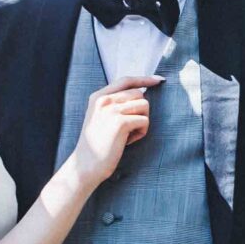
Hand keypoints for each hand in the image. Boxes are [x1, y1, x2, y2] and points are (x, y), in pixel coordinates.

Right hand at [67, 75, 159, 190]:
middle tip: (129, 128)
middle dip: (141, 110)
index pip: (126, 80)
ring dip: (142, 121)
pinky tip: (128, 141)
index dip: (144, 79)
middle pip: (139, 94)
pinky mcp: (120, 123)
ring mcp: (112, 110)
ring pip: (144, 105)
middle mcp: (104, 100)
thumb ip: (115, 103)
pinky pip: (144, 120)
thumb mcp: (100, 117)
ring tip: (128, 135)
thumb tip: (141, 93)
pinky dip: (141, 132)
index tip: (158, 80)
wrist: (86, 165)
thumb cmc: (97, 144)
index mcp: (98, 97)